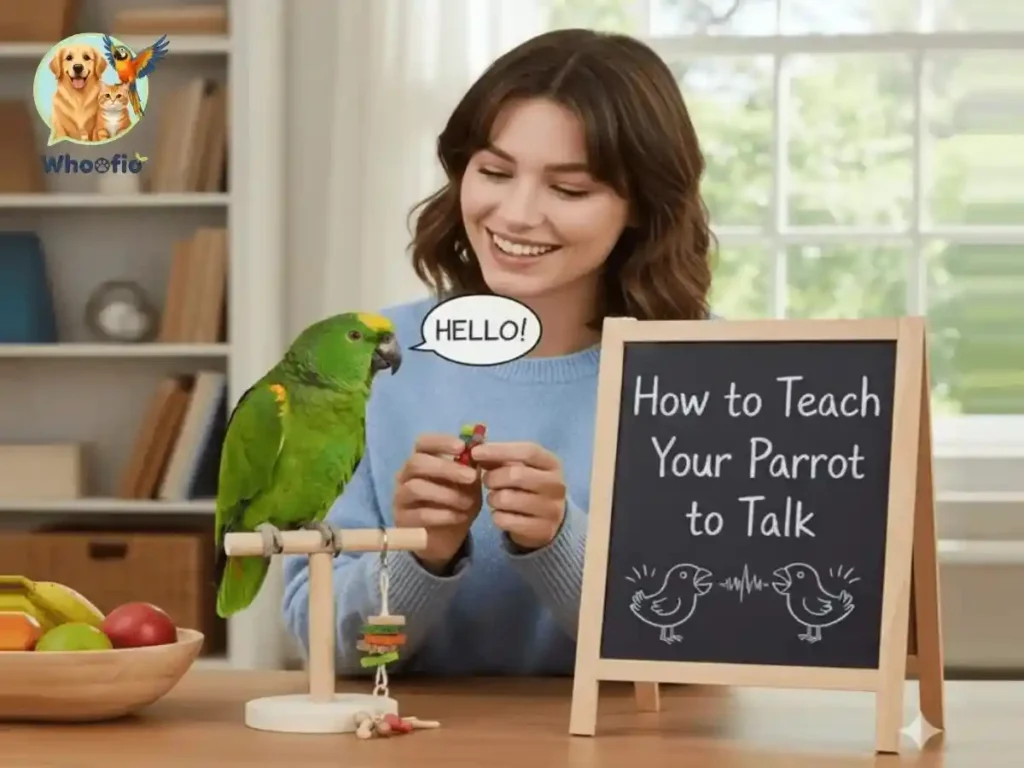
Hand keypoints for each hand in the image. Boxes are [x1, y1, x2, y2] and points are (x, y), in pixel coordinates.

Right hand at [393, 434, 481, 572]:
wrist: (446, 539)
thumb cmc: (456, 503)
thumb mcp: (468, 485)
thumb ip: (471, 468)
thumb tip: (480, 447)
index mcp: (421, 460)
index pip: (422, 443)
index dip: (440, 442)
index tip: (462, 447)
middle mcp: (404, 476)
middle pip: (417, 463)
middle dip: (446, 468)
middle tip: (471, 477)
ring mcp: (400, 498)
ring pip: (416, 488)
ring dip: (447, 494)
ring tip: (468, 503)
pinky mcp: (402, 520)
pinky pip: (420, 514)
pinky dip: (444, 514)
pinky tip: (460, 517)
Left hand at [472, 442, 566, 550]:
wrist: (550, 521)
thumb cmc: (529, 487)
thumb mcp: (521, 468)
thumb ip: (500, 458)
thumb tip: (476, 452)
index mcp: (552, 464)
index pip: (527, 451)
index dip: (499, 450)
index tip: (475, 452)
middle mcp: (556, 485)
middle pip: (515, 475)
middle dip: (492, 477)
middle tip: (486, 481)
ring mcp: (551, 509)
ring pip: (507, 499)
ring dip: (492, 498)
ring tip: (495, 499)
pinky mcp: (541, 530)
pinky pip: (505, 520)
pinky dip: (496, 516)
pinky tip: (501, 514)